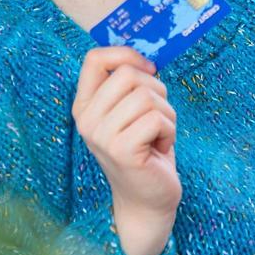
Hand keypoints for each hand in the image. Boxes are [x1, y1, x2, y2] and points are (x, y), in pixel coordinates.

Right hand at [71, 46, 179, 254]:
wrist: (147, 200)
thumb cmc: (145, 150)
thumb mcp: (132, 112)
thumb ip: (131, 85)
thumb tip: (149, 56)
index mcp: (84, 106)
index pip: (95, 59)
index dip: (126, 55)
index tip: (148, 70)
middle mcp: (86, 119)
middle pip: (129, 74)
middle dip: (157, 91)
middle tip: (156, 118)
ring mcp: (101, 135)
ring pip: (147, 96)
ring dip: (166, 115)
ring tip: (157, 137)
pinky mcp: (121, 150)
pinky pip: (157, 118)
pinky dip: (169, 131)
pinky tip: (159, 149)